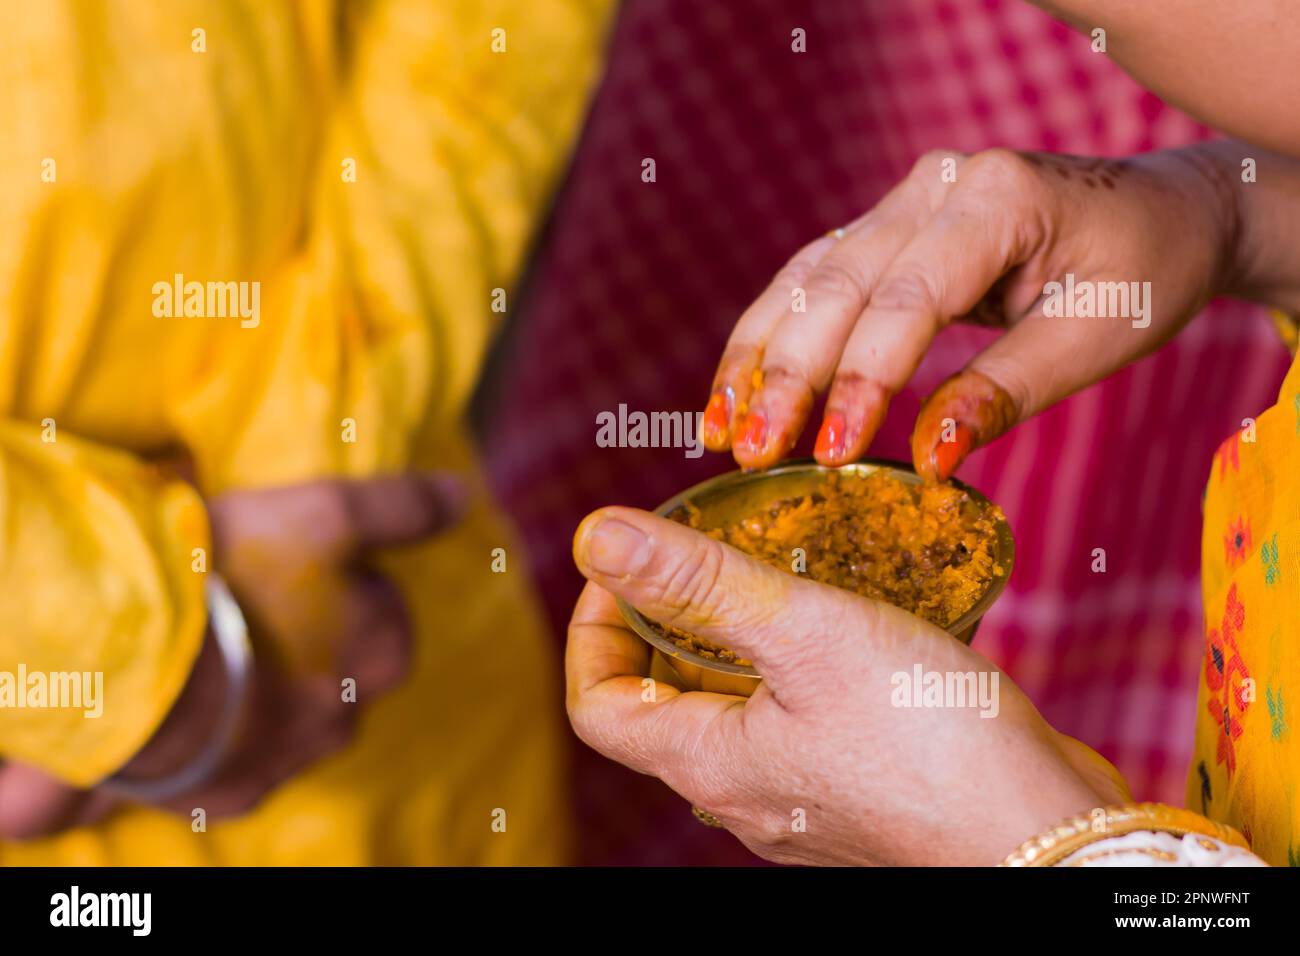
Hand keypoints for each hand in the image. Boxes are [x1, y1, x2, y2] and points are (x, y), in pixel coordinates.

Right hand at [0, 473, 464, 837]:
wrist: (138, 663)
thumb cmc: (240, 577)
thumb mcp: (328, 513)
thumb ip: (401, 507)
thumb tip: (461, 497)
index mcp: (384, 654)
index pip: (383, 610)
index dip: (340, 580)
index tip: (294, 565)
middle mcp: (349, 716)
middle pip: (339, 668)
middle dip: (307, 640)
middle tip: (250, 603)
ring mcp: (290, 759)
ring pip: (289, 717)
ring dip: (263, 687)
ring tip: (213, 650)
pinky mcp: (230, 790)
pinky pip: (235, 760)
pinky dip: (220, 733)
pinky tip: (190, 701)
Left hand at [566, 507, 1128, 865]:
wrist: (1047, 833)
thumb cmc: (929, 739)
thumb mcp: (802, 633)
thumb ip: (697, 583)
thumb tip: (595, 537)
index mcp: (708, 762)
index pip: (599, 702)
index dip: (594, 626)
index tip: (631, 561)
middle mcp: (744, 790)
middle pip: (666, 701)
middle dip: (672, 619)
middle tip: (710, 549)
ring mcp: (801, 794)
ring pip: (738, 706)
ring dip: (741, 636)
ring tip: (782, 568)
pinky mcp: (857, 785)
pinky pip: (801, 717)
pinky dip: (802, 663)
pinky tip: (852, 617)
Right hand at [700, 144, 1241, 477]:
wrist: (1159, 213)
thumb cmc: (1143, 271)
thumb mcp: (1097, 337)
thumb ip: (1005, 391)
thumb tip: (926, 459)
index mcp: (996, 199)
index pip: (906, 297)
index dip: (861, 379)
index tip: (828, 454)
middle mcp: (935, 186)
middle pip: (835, 284)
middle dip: (787, 375)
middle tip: (752, 453)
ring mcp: (903, 201)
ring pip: (806, 280)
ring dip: (759, 358)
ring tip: (723, 430)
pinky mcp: (886, 229)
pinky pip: (814, 282)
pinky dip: (775, 339)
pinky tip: (741, 390)